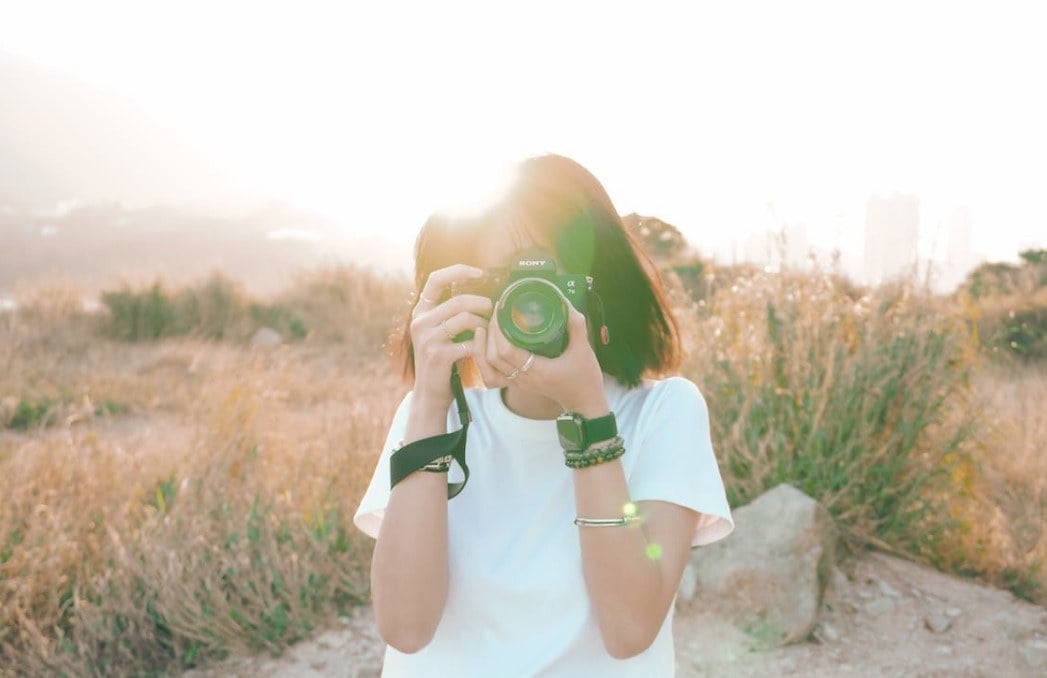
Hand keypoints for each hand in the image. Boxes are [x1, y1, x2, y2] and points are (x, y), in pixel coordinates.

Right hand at [409, 265, 492, 408]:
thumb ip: (450, 313)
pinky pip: (469, 342)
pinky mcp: (438, 355)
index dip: (458, 271)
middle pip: (459, 300)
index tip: (480, 272)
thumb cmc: (442, 360)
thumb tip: (479, 293)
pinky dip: (481, 344)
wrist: (430, 393)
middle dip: (482, 304)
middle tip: (493, 311)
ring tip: (490, 331)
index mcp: (421, 312)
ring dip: (484, 324)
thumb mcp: (439, 332)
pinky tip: (484, 348)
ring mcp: (427, 338)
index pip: (435, 279)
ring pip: (465, 318)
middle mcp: (420, 321)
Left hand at [476, 305, 608, 415]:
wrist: (585, 404)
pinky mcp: (518, 385)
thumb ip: (575, 325)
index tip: (501, 311)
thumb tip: (564, 301)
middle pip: (492, 357)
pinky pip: (493, 376)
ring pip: (488, 369)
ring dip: (482, 348)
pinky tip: (488, 346)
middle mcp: (524, 379)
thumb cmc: (585, 378)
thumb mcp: (583, 349)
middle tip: (495, 313)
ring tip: (486, 328)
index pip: (506, 351)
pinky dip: (485, 362)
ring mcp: (519, 384)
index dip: (498, 329)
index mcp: (537, 371)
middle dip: (489, 333)